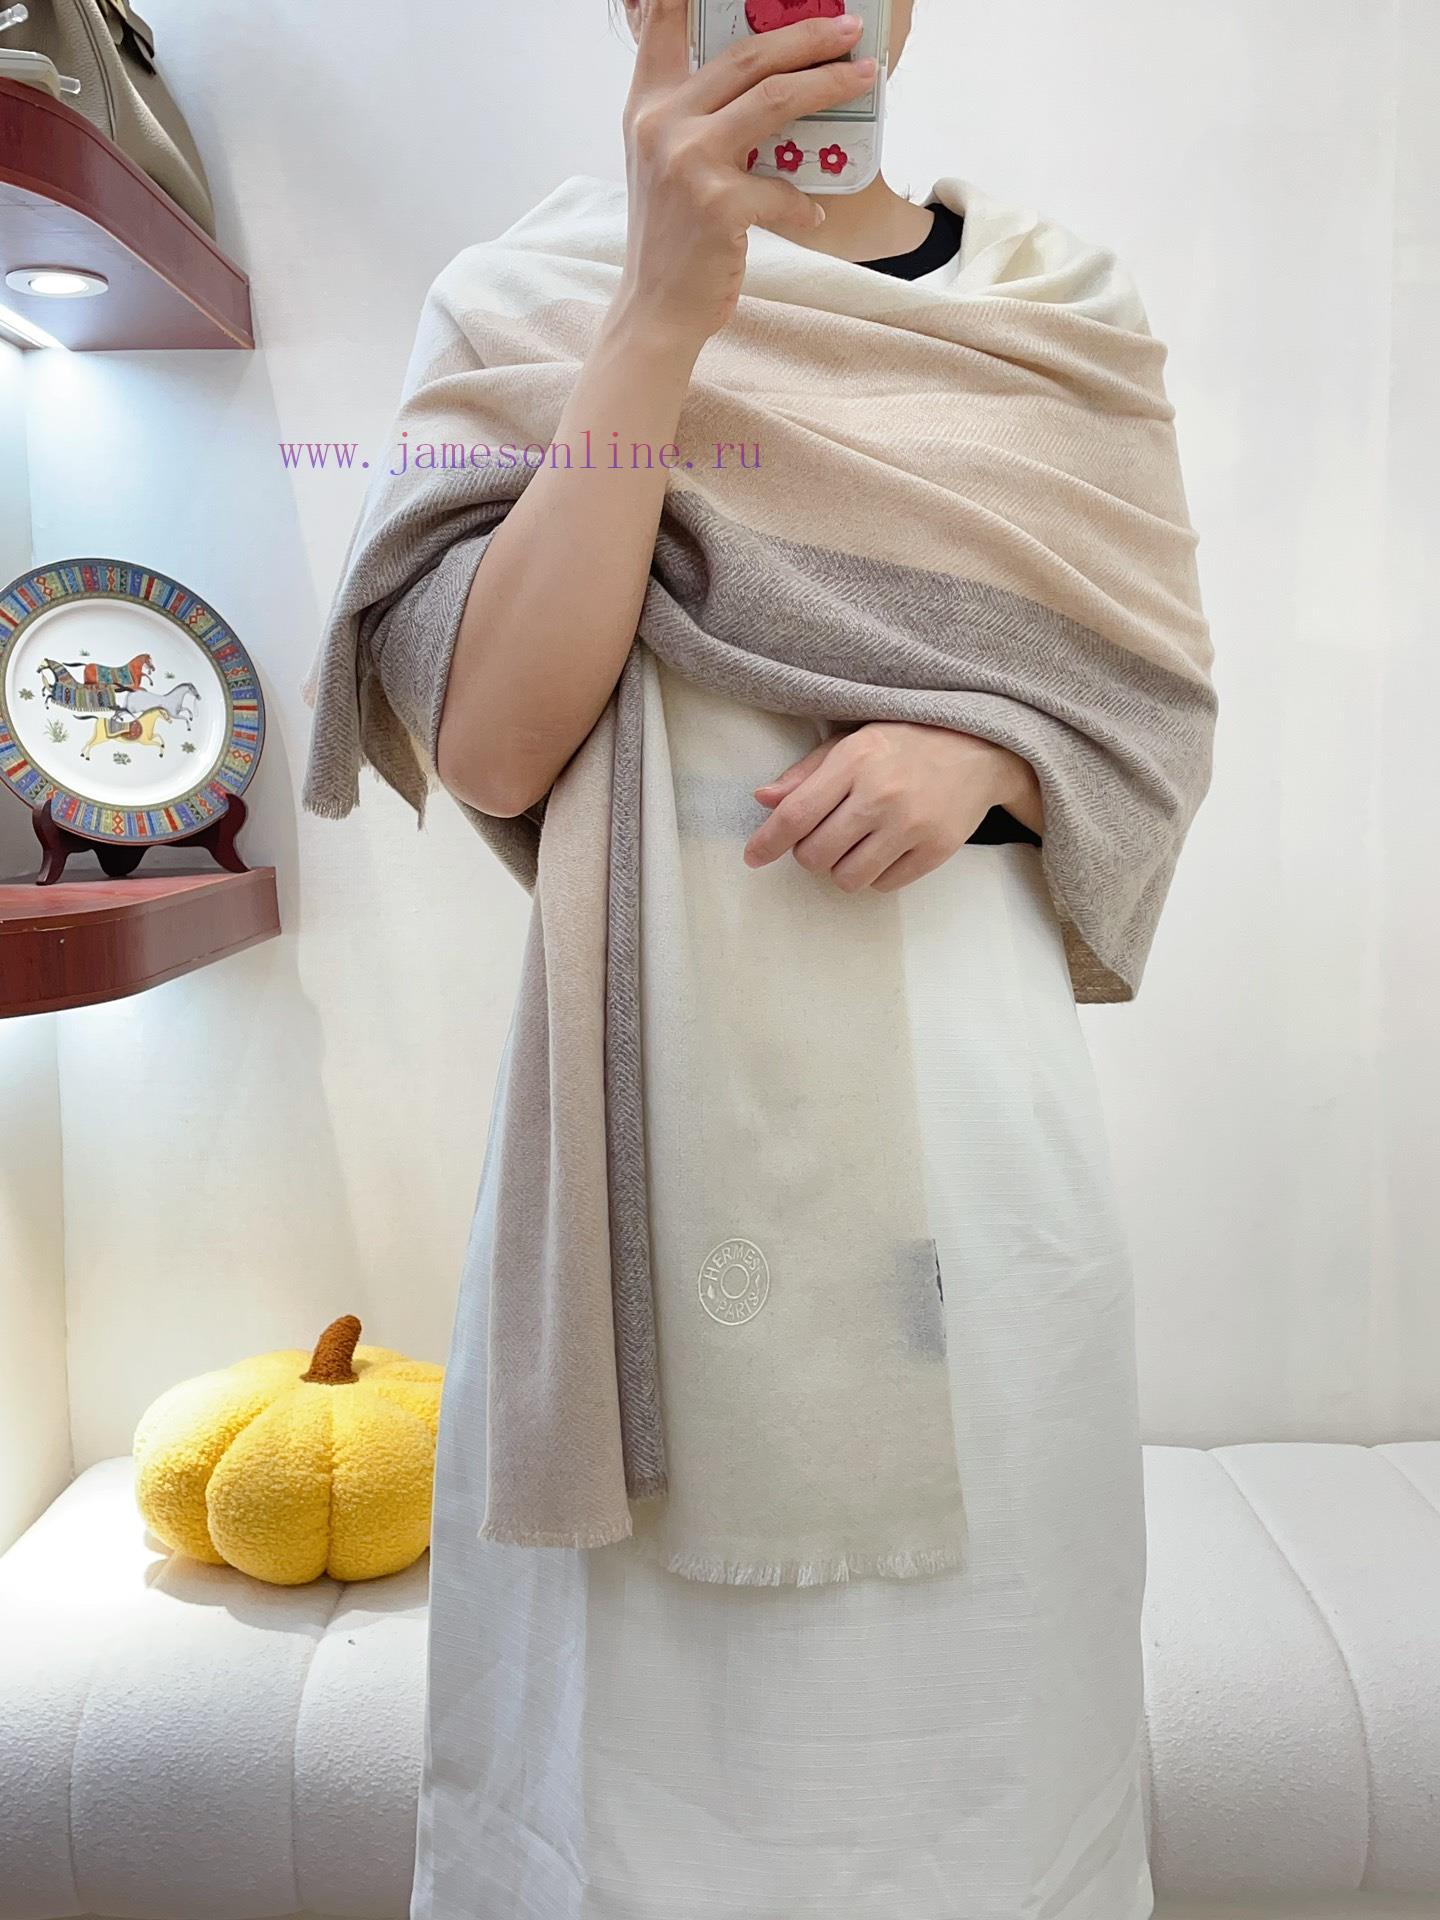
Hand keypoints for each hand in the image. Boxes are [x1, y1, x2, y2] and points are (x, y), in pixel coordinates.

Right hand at [615, 0, 875, 350]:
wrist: (656, 309)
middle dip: (807, 36)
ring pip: (774, 99)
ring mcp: (687, 161)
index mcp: (648, 105)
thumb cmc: (671, 237)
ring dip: (828, 85)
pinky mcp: (716, 204)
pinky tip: (812, 216)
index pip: (661, 22)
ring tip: (864, 78)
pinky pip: (781, 189)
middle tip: (849, 31)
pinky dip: (804, 204)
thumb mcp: (665, 163)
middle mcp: (661, 123)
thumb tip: (764, 79)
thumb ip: (695, 116)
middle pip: (748, 54)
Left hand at [742, 721, 1040, 892]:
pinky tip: (884, 848)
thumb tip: (762, 800)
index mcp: (855, 760)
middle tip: (824, 835)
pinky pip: (882, 885)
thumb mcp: (853, 742)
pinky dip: (874, 874)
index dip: (767, 842)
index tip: (753, 857)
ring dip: (840, 868)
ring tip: (854, 844)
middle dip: (809, 853)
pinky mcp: (936, 850)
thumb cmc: (906, 742)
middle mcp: (882, 794)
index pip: (796, 815)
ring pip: (847, 878)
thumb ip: (806, 773)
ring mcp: (912, 825)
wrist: (979, 749)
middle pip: (815, 855)